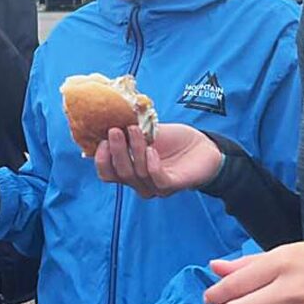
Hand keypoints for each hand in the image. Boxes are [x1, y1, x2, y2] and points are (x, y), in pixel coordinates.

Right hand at [93, 124, 223, 198]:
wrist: (202, 146)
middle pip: (121, 174)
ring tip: (135, 129)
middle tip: (115, 131)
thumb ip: (128, 131)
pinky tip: (152, 149)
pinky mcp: (173, 185)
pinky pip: (158, 180)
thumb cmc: (173, 140)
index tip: (102, 140)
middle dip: (116, 151)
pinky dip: (152, 165)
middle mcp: (140, 182)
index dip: (101, 160)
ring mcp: (156, 186)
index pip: (107, 174)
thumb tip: (106, 117)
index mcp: (130, 170)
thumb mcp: (147, 132)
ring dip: (135, 150)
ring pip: (138, 174)